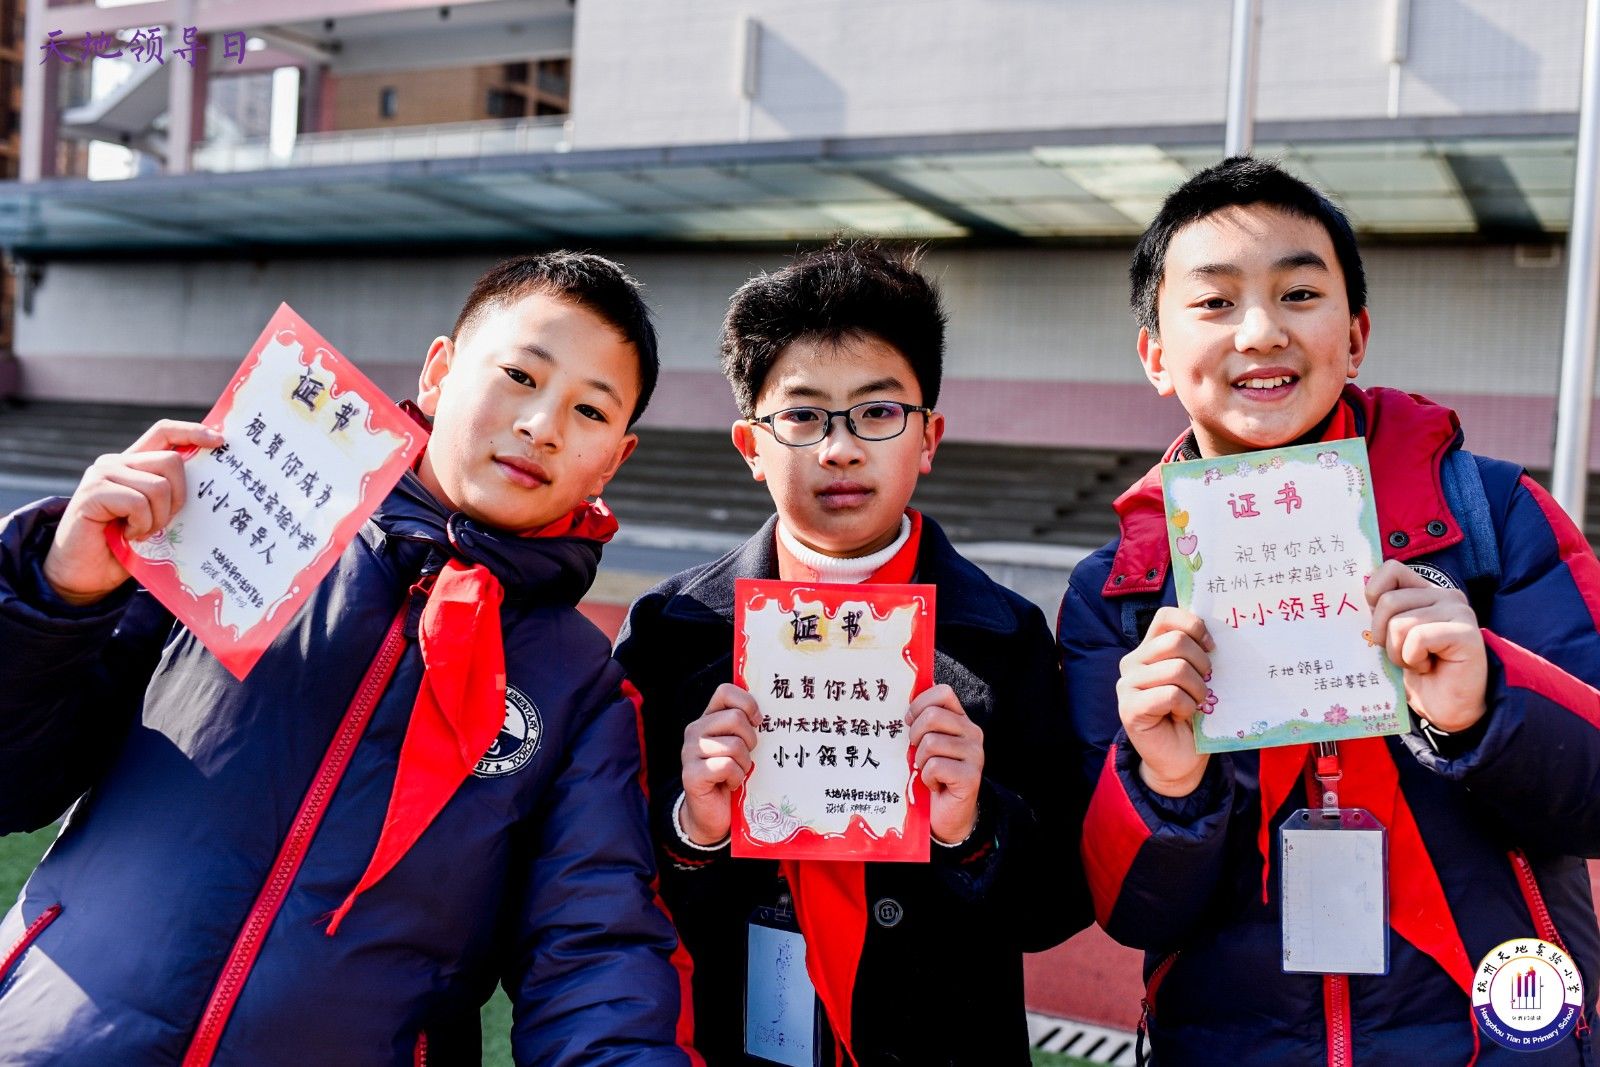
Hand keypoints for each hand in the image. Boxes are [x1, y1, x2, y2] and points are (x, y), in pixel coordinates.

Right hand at [42, 420, 222, 606]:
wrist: (84, 575)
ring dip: (158, 518)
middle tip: (163, 523)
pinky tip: (128, 535)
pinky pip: (138, 503)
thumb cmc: (125, 548)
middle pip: (171, 461)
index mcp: (133, 464)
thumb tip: (213, 484)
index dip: (192, 431)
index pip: (164, 432)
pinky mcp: (92, 493)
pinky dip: (141, 525)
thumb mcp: (155, 516)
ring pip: (158, 486)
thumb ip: (171, 495)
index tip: (219, 441)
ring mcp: (102, 475)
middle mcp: (116, 463)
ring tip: (142, 532)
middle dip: (179, 498)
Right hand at [679, 683, 761, 844]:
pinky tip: (730, 784)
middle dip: (750, 740)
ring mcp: (690, 753)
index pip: (725, 691)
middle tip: (746, 756)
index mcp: (707, 719)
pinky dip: (736, 777)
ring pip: (734, 745)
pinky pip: (726, 766)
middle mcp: (695, 731)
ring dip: (744, 764)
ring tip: (737, 773)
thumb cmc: (731, 776)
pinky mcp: (691, 774)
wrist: (711, 814)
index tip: (758, 721)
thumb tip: (776, 711)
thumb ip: (746, 726)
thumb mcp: (740, 746)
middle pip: (735, 718)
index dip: (747, 703)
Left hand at [906, 684, 983, 844]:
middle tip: (915, 752)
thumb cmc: (932, 774)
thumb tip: (893, 702)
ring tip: (927, 771)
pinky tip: (934, 785)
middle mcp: (972, 733)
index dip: (920, 704)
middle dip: (914, 735)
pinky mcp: (971, 776)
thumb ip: (919, 723)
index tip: (907, 721)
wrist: (948, 814)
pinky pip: (935, 766)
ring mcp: (975, 755)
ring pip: (931, 743)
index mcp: (961, 720)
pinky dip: (927, 778)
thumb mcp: (925, 744)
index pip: (943, 692)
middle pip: (932, 716)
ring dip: (920, 761)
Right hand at [1117, 606, 1213, 796]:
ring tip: (1195, 704)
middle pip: (1176, 641)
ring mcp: (1127, 685)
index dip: (1193, 625)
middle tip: (1206, 685)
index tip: (1211, 646)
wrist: (1180, 759)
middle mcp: (1133, 662)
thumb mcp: (1197, 678)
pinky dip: (1186, 706)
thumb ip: (1197, 654)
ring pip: (1176, 669)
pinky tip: (1182, 716)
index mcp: (1149, 649)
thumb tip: (1216, 637)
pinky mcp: (1130, 708)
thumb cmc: (1191, 715)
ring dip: (1198, 690)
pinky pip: (1170, 695)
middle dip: (1202, 664)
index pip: (1166, 617)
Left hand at [1365, 560, 1486, 732]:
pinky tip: (1429, 667)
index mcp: (1426, 592)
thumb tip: (1350, 597)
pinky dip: (1414, 659)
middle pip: (1388, 601)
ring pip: (1400, 623)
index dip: (1374, 595)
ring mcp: (1459, 611)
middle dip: (1383, 636)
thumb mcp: (1391, 637)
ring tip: (1418, 662)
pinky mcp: (1466, 633)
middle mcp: (1446, 595)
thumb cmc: (1418, 671)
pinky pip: (1418, 639)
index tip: (1379, 625)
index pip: (1391, 570)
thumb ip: (1380, 612)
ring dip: (1399, 653)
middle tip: (1403, 654)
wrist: (1448, 708)